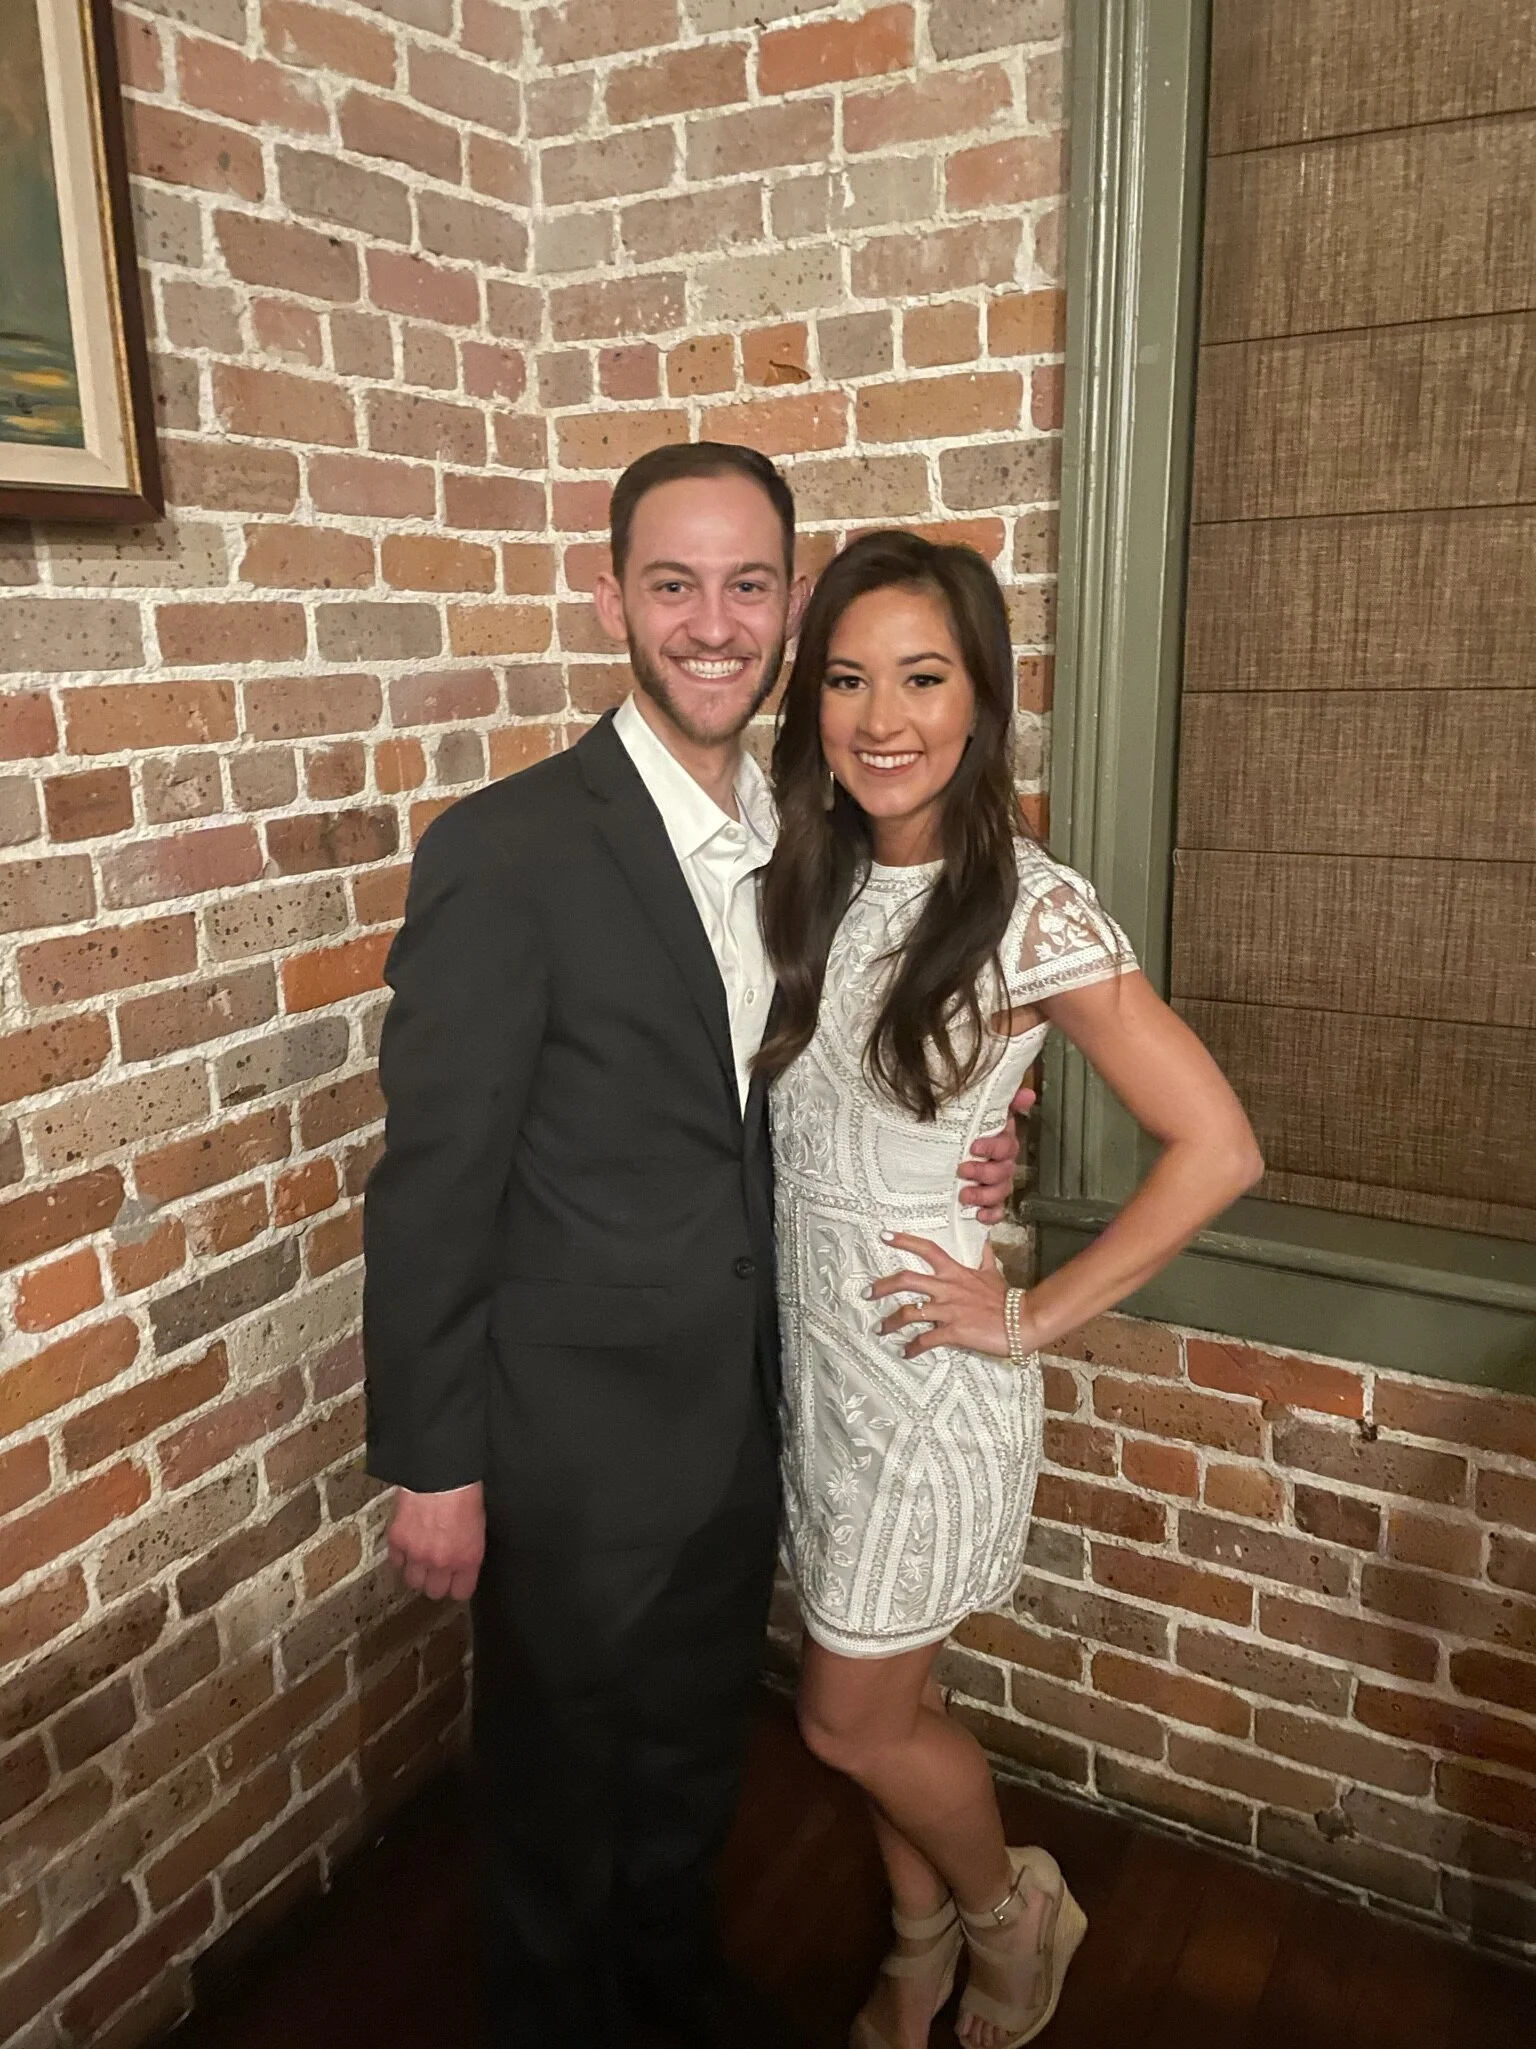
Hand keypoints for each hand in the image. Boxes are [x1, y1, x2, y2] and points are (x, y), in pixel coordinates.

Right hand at [386, 1483, 485, 1601]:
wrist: (439, 1473)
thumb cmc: (464, 1491)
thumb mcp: (478, 1525)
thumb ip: (468, 1550)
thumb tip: (460, 1561)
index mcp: (467, 1558)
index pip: (461, 1592)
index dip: (457, 1586)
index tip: (454, 1581)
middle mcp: (442, 1562)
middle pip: (434, 1591)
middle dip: (435, 1581)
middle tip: (436, 1568)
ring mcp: (417, 1554)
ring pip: (412, 1581)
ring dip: (416, 1571)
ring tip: (420, 1557)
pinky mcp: (398, 1542)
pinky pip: (396, 1562)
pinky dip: (401, 1555)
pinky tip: (408, 1543)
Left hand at [869, 1235, 1028, 1359]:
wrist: (1022, 1321)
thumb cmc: (1006, 1298)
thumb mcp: (993, 1272)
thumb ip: (984, 1256)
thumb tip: (986, 1239)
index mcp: (955, 1272)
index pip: (926, 1249)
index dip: (904, 1240)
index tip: (884, 1235)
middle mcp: (947, 1288)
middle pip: (906, 1280)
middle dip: (882, 1286)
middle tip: (866, 1293)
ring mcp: (949, 1310)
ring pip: (909, 1312)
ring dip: (891, 1322)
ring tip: (880, 1329)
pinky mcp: (953, 1331)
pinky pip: (926, 1340)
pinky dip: (912, 1347)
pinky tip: (906, 1352)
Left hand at [957, 1082, 1035, 1222]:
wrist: (936, 1158)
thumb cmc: (958, 1134)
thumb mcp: (970, 1114)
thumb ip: (1000, 1101)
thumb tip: (1029, 1093)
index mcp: (1000, 1142)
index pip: (1007, 1144)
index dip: (994, 1146)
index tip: (974, 1147)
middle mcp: (1001, 1163)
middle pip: (1004, 1170)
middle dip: (984, 1172)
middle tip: (963, 1170)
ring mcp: (996, 1185)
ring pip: (1001, 1192)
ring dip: (985, 1194)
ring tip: (964, 1195)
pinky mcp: (987, 1203)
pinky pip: (997, 1212)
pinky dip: (990, 1215)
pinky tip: (979, 1215)